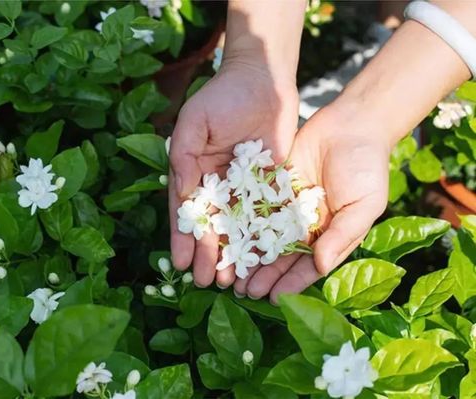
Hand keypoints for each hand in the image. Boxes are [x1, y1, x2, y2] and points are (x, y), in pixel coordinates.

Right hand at [169, 61, 298, 287]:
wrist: (262, 79)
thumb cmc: (222, 97)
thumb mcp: (195, 122)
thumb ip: (184, 157)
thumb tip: (181, 192)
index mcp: (195, 174)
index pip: (187, 213)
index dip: (183, 239)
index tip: (181, 264)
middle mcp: (218, 185)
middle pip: (213, 227)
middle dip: (209, 255)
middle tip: (208, 283)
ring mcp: (245, 188)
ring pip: (239, 228)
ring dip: (235, 255)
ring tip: (232, 282)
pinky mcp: (271, 185)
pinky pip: (267, 215)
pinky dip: (263, 238)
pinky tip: (261, 260)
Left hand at [233, 107, 390, 302]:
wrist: (352, 124)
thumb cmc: (367, 166)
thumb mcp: (364, 205)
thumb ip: (342, 236)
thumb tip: (321, 267)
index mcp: (329, 235)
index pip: (308, 266)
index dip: (291, 282)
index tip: (274, 299)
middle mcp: (306, 225)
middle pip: (282, 256)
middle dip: (265, 275)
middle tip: (245, 292)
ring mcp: (288, 207)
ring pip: (265, 236)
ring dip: (250, 256)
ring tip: (232, 274)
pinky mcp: (273, 187)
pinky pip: (255, 208)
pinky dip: (243, 223)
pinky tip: (228, 237)